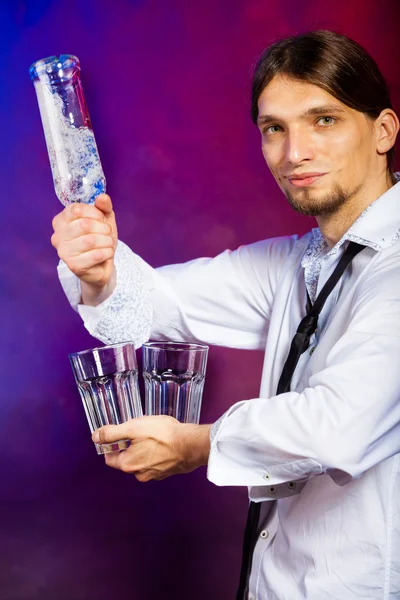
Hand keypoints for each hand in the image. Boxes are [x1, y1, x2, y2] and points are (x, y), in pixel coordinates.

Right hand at [51, 194, 117, 303]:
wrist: (101, 265)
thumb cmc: (99, 238)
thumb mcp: (103, 219)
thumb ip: (103, 206)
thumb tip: (102, 198)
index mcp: (60, 221)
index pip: (76, 209)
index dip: (95, 213)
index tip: (102, 219)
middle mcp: (57, 236)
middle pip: (84, 225)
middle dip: (103, 228)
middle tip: (107, 233)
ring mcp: (63, 252)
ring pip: (90, 240)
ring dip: (107, 241)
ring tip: (108, 243)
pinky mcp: (73, 266)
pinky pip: (95, 255)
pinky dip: (107, 252)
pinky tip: (107, 253)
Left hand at [92, 416, 210, 481]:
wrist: (191, 444)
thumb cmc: (163, 435)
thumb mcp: (133, 428)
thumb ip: (112, 433)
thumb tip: (96, 437)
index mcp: (127, 465)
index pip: (109, 458)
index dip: (111, 445)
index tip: (120, 434)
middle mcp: (139, 474)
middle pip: (126, 460)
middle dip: (130, 446)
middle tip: (140, 431)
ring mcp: (154, 475)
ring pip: (142, 461)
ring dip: (144, 450)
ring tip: (154, 436)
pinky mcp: (167, 472)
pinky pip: (155, 462)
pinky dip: (156, 454)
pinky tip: (164, 443)